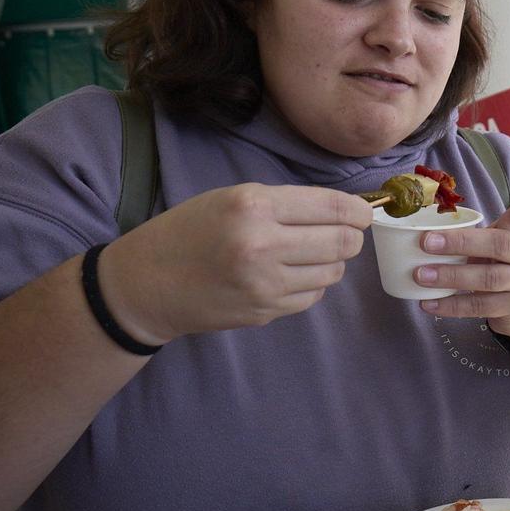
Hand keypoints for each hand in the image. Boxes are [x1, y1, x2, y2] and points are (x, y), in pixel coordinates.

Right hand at [102, 183, 370, 343]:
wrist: (147, 283)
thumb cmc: (190, 231)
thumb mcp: (232, 198)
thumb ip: (287, 203)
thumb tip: (345, 211)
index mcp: (254, 206)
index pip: (333, 208)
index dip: (358, 211)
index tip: (363, 213)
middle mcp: (262, 245)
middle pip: (343, 243)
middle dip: (350, 237)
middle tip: (342, 233)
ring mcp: (264, 284)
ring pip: (332, 273)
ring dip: (329, 262)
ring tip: (305, 254)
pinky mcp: (264, 312)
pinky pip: (312, 297)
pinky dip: (310, 285)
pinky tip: (287, 275)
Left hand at [416, 162, 509, 335]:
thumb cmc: (503, 258)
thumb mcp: (499, 236)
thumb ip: (474, 227)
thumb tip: (418, 224)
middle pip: (498, 245)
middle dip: (460, 243)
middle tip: (426, 241)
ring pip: (487, 279)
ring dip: (451, 276)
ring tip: (420, 274)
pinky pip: (479, 307)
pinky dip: (451, 305)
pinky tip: (428, 303)